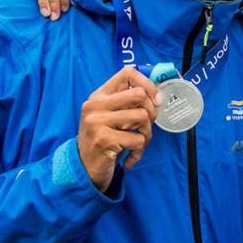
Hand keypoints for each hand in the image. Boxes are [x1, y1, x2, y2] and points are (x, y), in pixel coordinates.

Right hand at [77, 67, 161, 191]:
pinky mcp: (103, 140)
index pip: (128, 73)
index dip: (148, 84)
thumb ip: (128, 102)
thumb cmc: (104, 139)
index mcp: (99, 95)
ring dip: (146, 134)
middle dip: (151, 112)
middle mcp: (95, 105)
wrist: (83, 169)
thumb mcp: (111, 115)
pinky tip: (130, 156)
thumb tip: (158, 97)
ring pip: (142, 117)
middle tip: (145, 126)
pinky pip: (138, 139)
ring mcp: (96, 122)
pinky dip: (139, 150)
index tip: (155, 100)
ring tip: (137, 143)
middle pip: (139, 95)